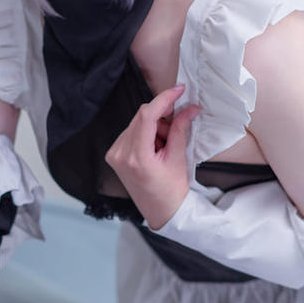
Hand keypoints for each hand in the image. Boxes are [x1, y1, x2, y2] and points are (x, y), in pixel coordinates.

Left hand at [105, 83, 199, 228]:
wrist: (160, 211)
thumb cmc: (171, 191)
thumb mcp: (178, 158)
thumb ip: (180, 129)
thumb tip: (189, 108)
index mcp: (137, 157)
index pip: (147, 116)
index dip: (164, 99)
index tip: (178, 91)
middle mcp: (120, 154)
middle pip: (141, 116)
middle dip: (162, 116)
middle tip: (177, 126)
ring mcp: (115, 154)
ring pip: (137, 123)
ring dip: (154, 127)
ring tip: (165, 146)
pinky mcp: (114, 154)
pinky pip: (132, 132)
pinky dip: (146, 134)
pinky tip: (155, 148)